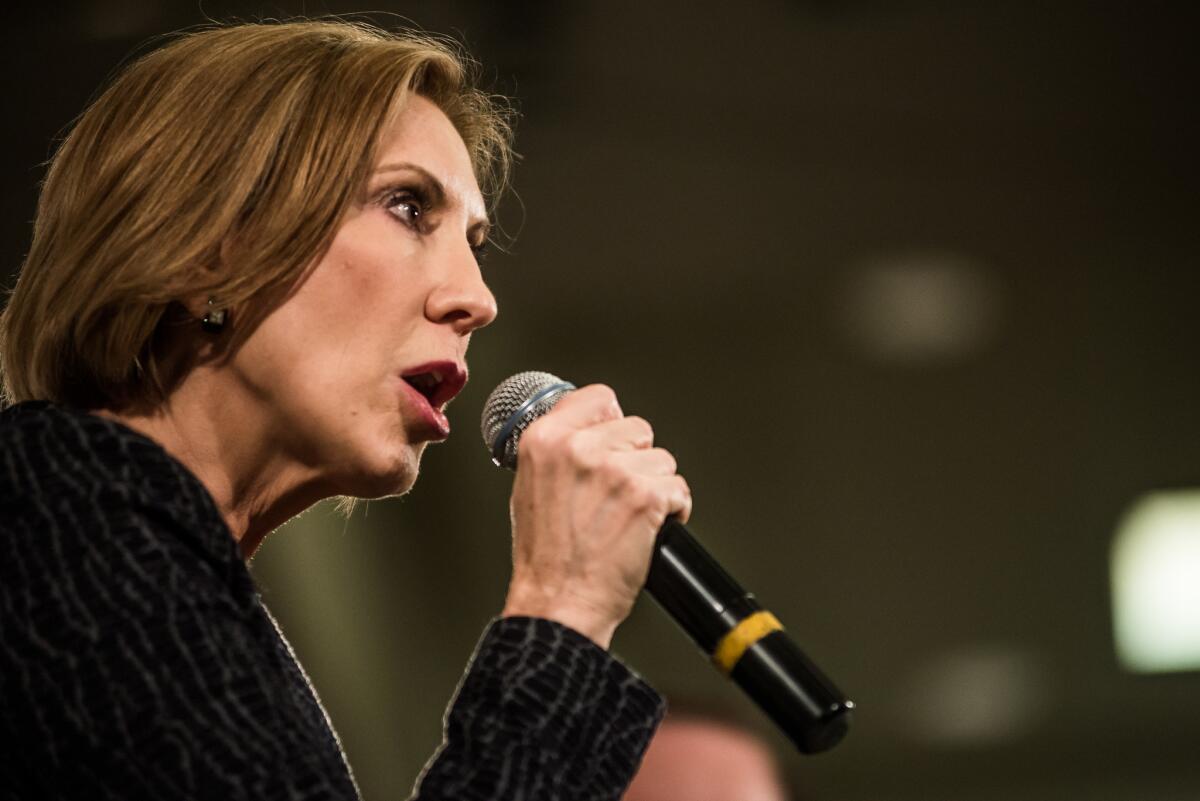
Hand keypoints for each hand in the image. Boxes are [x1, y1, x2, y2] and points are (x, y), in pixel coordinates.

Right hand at [501, 384, 691, 647]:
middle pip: (637, 429)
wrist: (558, 602)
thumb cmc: (545, 557)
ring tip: (630, 516)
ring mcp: (614, 470)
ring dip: (655, 487)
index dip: (611, 423)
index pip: (598, 398)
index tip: (613, 441)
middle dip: (636, 460)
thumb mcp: (530, 487)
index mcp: (544, 440)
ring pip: (661, 459)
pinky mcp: (645, 495)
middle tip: (618, 495)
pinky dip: (673, 510)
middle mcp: (578, 448)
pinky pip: (678, 488)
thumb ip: (558, 452)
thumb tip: (588, 432)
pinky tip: (649, 529)